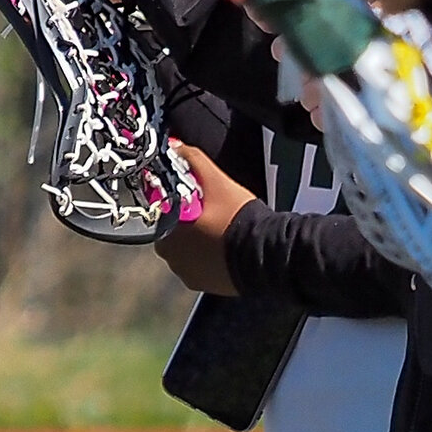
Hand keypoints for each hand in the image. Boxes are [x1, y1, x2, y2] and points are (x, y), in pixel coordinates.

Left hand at [152, 139, 252, 294]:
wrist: (266, 254)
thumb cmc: (239, 219)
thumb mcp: (216, 182)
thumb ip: (193, 160)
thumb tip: (176, 145)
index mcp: (166, 232)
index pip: (165, 214)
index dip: (182, 206)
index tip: (198, 203)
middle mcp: (170, 257)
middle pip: (174, 233)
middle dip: (189, 224)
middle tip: (212, 216)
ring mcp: (186, 274)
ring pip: (187, 252)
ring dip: (198, 243)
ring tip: (221, 233)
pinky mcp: (203, 285)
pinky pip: (200, 269)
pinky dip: (208, 260)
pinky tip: (225, 249)